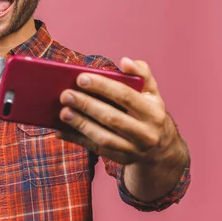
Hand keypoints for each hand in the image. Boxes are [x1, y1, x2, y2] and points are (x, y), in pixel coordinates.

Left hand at [55, 58, 186, 166]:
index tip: (80, 78)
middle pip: (112, 118)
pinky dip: (76, 140)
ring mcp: (133, 149)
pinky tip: (59, 130)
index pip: (125, 96)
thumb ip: (142, 74)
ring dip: (80, 125)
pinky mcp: (119, 159)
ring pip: (103, 138)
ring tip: (62, 112)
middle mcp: (146, 133)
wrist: (162, 151)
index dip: (102, 87)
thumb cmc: (150, 113)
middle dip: (87, 105)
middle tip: (65, 94)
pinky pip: (94, 150)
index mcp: (153, 112)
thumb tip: (125, 61)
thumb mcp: (152, 94)